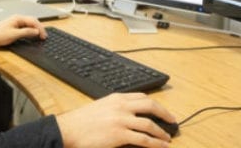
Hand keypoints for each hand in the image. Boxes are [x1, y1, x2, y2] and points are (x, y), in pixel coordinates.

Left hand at [0, 15, 46, 48]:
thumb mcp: (14, 35)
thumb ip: (26, 32)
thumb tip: (36, 31)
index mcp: (18, 18)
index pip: (33, 21)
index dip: (40, 29)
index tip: (43, 36)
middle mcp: (17, 19)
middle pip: (32, 21)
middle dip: (39, 28)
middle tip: (43, 36)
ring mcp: (15, 22)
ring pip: (29, 24)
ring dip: (35, 29)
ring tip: (39, 36)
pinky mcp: (13, 27)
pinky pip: (25, 27)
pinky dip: (30, 31)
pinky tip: (32, 35)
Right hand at [56, 92, 175, 147]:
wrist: (68, 130)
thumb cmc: (80, 122)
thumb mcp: (100, 107)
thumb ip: (115, 108)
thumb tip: (128, 116)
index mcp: (116, 98)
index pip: (141, 97)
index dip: (155, 104)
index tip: (161, 110)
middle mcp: (121, 106)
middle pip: (150, 106)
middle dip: (164, 113)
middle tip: (172, 120)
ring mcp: (121, 120)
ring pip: (149, 124)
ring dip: (162, 132)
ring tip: (167, 138)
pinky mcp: (120, 135)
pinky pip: (144, 139)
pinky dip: (156, 143)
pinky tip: (161, 146)